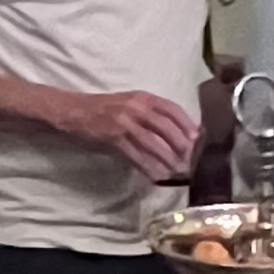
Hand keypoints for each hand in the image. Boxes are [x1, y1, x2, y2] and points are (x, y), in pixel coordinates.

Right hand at [64, 90, 197, 183]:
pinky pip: (136, 155)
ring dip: (167, 159)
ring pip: (153, 143)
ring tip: (176, 170)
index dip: (186, 123)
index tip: (196, 137)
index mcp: (143, 97)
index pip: (171, 109)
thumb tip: (176, 131)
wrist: (76, 111)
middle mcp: (136, 107)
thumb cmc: (106, 108)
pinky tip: (156, 175)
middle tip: (189, 159)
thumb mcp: (131, 102)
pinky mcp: (114, 138)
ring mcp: (124, 123)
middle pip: (165, 127)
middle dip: (180, 145)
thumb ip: (151, 112)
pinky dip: (148, 167)